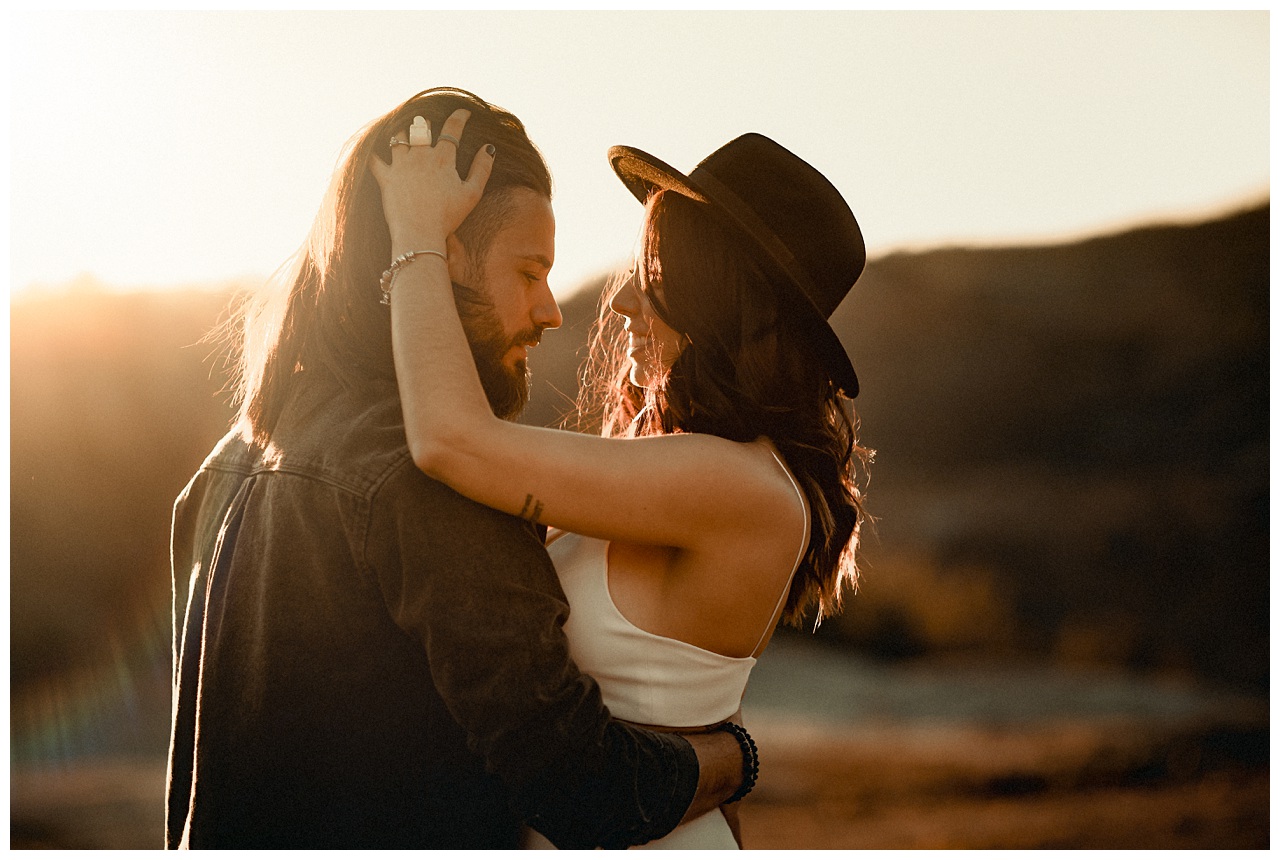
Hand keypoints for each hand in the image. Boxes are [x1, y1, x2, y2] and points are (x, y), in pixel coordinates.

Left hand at [370, 108, 495, 253]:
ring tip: (404, 132)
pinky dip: (372, 152)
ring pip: (398, 137)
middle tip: (430, 122)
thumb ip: (482, 168)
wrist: (420, 234)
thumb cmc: (448, 217)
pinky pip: (374, 159)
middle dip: (427, 122)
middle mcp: (420, 156)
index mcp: (443, 158)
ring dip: (402, 131)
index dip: (460, 116)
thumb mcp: (472, 194)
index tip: (464, 112)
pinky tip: (371, 148)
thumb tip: (489, 148)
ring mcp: (401, 165)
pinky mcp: (385, 178)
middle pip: (422, 127)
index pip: (452, 128)